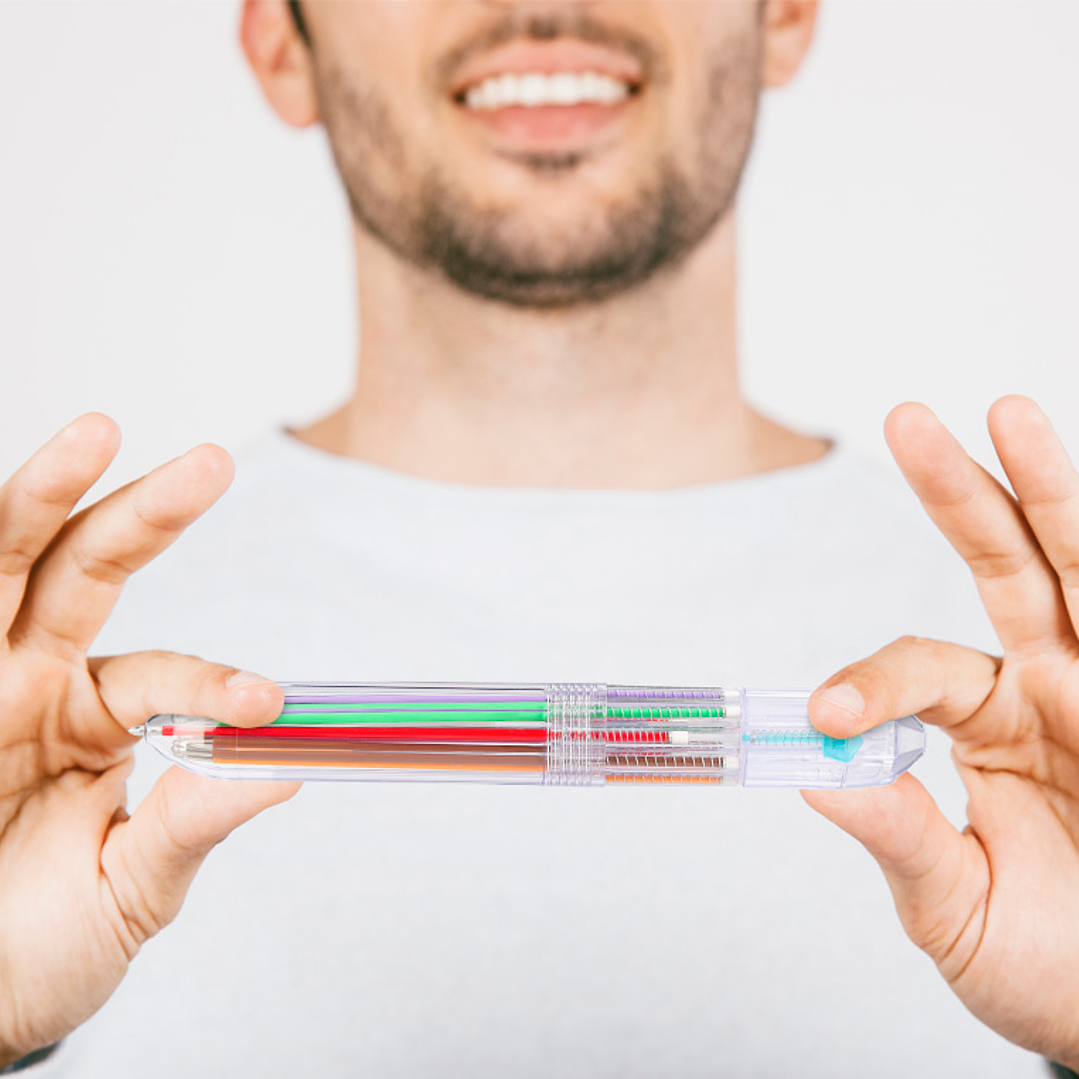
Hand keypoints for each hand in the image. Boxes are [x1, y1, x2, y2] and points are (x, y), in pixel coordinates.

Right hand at [0, 415, 298, 1066]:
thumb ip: (191, 826)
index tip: (267, 704)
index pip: (164, 676)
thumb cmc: (36, 951)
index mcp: (95, 719)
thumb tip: (287, 771)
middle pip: (89, 573)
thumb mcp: (130, 891)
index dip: (213, 685)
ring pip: (8, 567)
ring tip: (94, 429)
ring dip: (43, 497)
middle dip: (146, 515)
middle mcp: (33, 682)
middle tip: (212, 464)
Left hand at [804, 396, 1078, 1068]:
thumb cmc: (1053, 966)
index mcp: (989, 724)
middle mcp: (1053, 689)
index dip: (871, 682)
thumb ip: (899, 840)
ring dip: (1050, 493)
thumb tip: (815, 776)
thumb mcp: (956, 909)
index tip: (830, 716)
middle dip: (961, 496)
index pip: (919, 670)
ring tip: (1011, 411)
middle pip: (1006, 571)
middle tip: (908, 420)